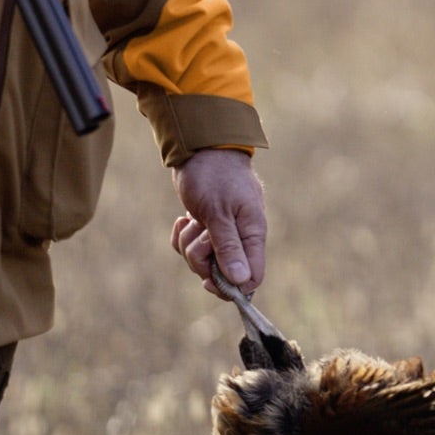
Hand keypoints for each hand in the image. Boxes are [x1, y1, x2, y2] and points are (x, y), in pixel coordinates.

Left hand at [170, 149, 268, 295]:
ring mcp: (221, 232)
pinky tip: (184, 219)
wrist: (201, 148)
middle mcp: (240, 237)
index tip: (209, 280)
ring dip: (189, 243)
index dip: (231, 286)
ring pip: (201, 260)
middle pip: (221, 273)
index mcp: (252, 234)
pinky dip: (182, 236)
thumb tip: (241, 282)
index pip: (251, 277)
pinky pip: (189, 248)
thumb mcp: (219, 213)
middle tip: (200, 234)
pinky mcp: (204, 226)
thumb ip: (228, 247)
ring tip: (193, 219)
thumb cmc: (214, 176)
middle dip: (202, 260)